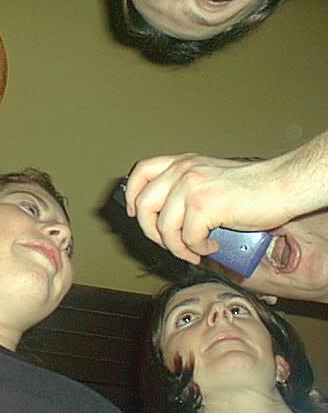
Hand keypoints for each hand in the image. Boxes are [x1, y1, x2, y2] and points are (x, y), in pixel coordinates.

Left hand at [124, 153, 293, 264]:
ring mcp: (190, 187)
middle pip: (143, 206)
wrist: (281, 185)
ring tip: (195, 249)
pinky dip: (198, 248)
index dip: (131, 195)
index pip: (140, 171)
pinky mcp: (202, 205)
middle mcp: (182, 171)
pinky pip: (186, 238)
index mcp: (182, 163)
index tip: (134, 212)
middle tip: (171, 243)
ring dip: (178, 247)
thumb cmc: (252, 187)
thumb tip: (164, 217)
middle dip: (152, 232)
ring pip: (163, 228)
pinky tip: (211, 244)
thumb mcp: (209, 178)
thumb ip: (185, 189)